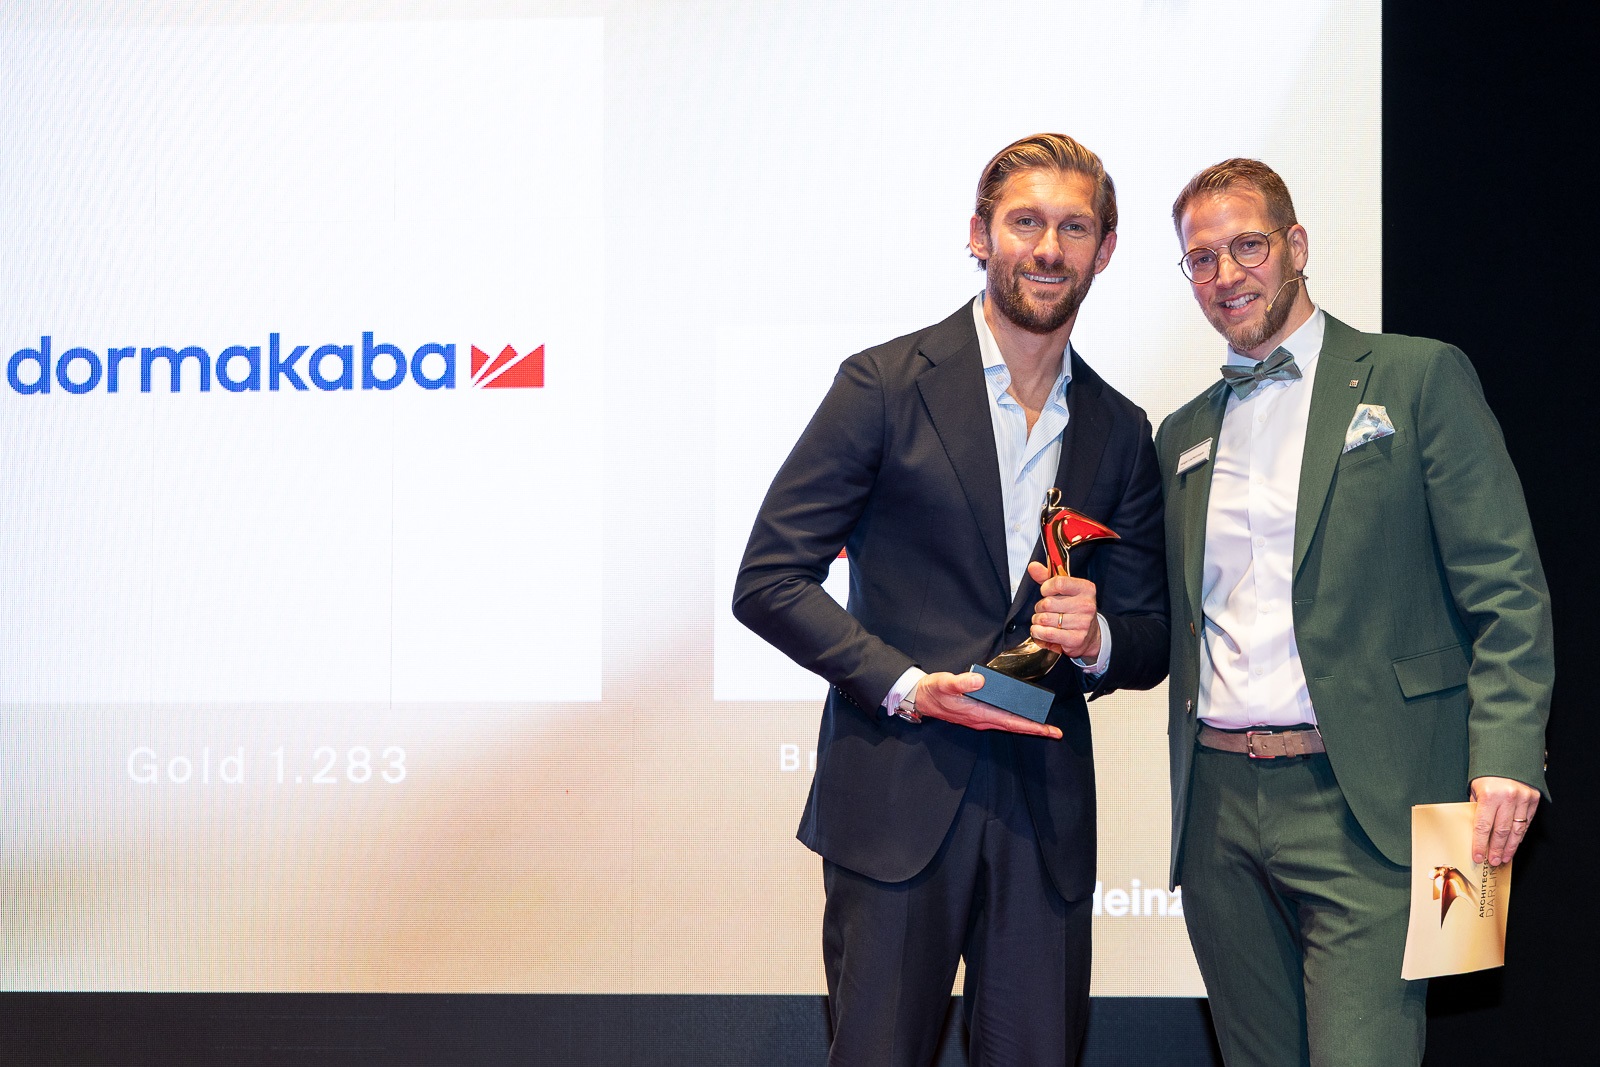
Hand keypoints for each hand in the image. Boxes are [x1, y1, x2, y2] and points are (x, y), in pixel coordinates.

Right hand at [912, 671, 1061, 738]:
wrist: (920, 698)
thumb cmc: (933, 691)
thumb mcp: (944, 683)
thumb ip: (961, 682)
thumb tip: (980, 680)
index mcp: (978, 713)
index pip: (1010, 721)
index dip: (1031, 726)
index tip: (1048, 730)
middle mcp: (982, 719)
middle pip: (1014, 725)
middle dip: (1035, 729)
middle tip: (1055, 731)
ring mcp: (980, 718)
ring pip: (1009, 723)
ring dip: (1027, 725)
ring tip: (1044, 725)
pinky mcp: (978, 713)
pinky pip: (1002, 718)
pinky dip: (1015, 719)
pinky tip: (1021, 714)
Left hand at [1025, 560, 1100, 659]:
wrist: (1090, 635)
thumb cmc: (1074, 609)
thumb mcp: (1064, 590)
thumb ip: (1047, 577)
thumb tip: (1033, 566)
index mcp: (1086, 589)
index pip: (1058, 583)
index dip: (1046, 588)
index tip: (1045, 592)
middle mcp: (1087, 605)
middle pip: (1048, 603)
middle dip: (1039, 607)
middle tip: (1043, 610)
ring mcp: (1083, 623)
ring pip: (1045, 619)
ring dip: (1037, 621)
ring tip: (1042, 621)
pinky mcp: (1076, 639)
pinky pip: (1048, 634)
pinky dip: (1038, 632)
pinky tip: (1039, 631)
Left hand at [1470, 776, 1540, 865]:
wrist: (1509, 755)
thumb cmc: (1488, 772)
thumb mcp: (1475, 787)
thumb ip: (1476, 807)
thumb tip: (1474, 829)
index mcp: (1489, 795)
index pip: (1482, 826)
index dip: (1479, 844)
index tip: (1477, 856)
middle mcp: (1507, 798)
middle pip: (1500, 831)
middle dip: (1495, 849)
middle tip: (1493, 861)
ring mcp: (1523, 799)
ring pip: (1516, 830)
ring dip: (1509, 847)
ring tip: (1504, 858)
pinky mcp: (1534, 799)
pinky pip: (1526, 822)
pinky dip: (1519, 835)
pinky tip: (1514, 844)